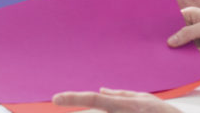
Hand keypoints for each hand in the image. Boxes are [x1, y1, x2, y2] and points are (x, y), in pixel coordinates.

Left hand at [53, 88, 178, 112]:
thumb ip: (120, 95)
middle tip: (75, 103)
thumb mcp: (144, 99)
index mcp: (122, 105)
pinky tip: (128, 111)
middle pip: (97, 111)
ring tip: (105, 104)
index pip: (94, 98)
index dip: (73, 98)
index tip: (55, 98)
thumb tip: (101, 89)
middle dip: (90, 106)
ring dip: (109, 111)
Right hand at [167, 7, 199, 64]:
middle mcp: (190, 28)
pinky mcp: (199, 52)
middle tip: (176, 48)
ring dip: (189, 53)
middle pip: (174, 37)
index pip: (172, 22)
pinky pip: (190, 57)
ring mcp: (194, 41)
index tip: (159, 37)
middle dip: (175, 44)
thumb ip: (188, 33)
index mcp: (189, 16)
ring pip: (182, 49)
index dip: (165, 29)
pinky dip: (195, 59)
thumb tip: (171, 41)